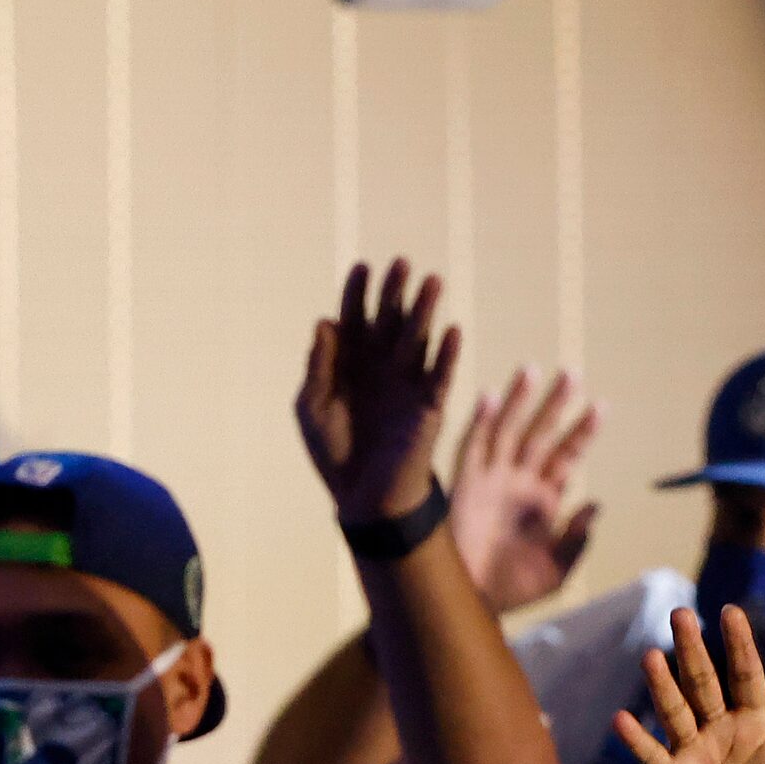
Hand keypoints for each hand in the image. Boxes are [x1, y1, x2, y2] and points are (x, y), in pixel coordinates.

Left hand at [297, 260, 461, 527]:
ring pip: (418, 340)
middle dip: (395, 292)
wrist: (365, 500)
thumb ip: (318, 365)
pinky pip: (440, 377)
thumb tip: (324, 321)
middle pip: (391, 320)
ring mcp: (407, 386)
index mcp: (351, 364)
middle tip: (401, 263)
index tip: (361, 267)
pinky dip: (446, 355)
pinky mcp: (429, 409)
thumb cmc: (335, 453)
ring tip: (432, 281)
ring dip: (426, 312)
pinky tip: (452, 330)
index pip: (355, 318)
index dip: (358, 293)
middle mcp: (381, 368)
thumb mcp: (311, 406)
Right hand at [448, 366, 600, 615]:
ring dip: (521, 403)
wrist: (470, 602)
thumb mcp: (556, 569)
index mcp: (544, 500)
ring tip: (533, 371)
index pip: (567, 456)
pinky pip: (473, 448)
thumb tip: (596, 505)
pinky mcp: (467, 486)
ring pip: (509, 432)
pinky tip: (490, 397)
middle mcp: (519, 483)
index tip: (601, 406)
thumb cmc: (512, 590)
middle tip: (573, 374)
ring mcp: (493, 481)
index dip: (583, 432)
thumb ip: (575, 537)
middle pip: (542, 435)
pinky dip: (481, 424)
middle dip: (556, 405)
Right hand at [612, 608, 764, 763]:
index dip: (739, 646)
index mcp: (754, 724)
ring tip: (651, 657)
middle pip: (703, 683)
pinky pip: (653, 756)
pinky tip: (622, 719)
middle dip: (692, 651)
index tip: (731, 612)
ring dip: (662, 686)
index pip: (746, 676)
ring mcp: (692, 754)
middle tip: (680, 614)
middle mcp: (719, 730)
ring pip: (675, 711)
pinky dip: (637, 739)